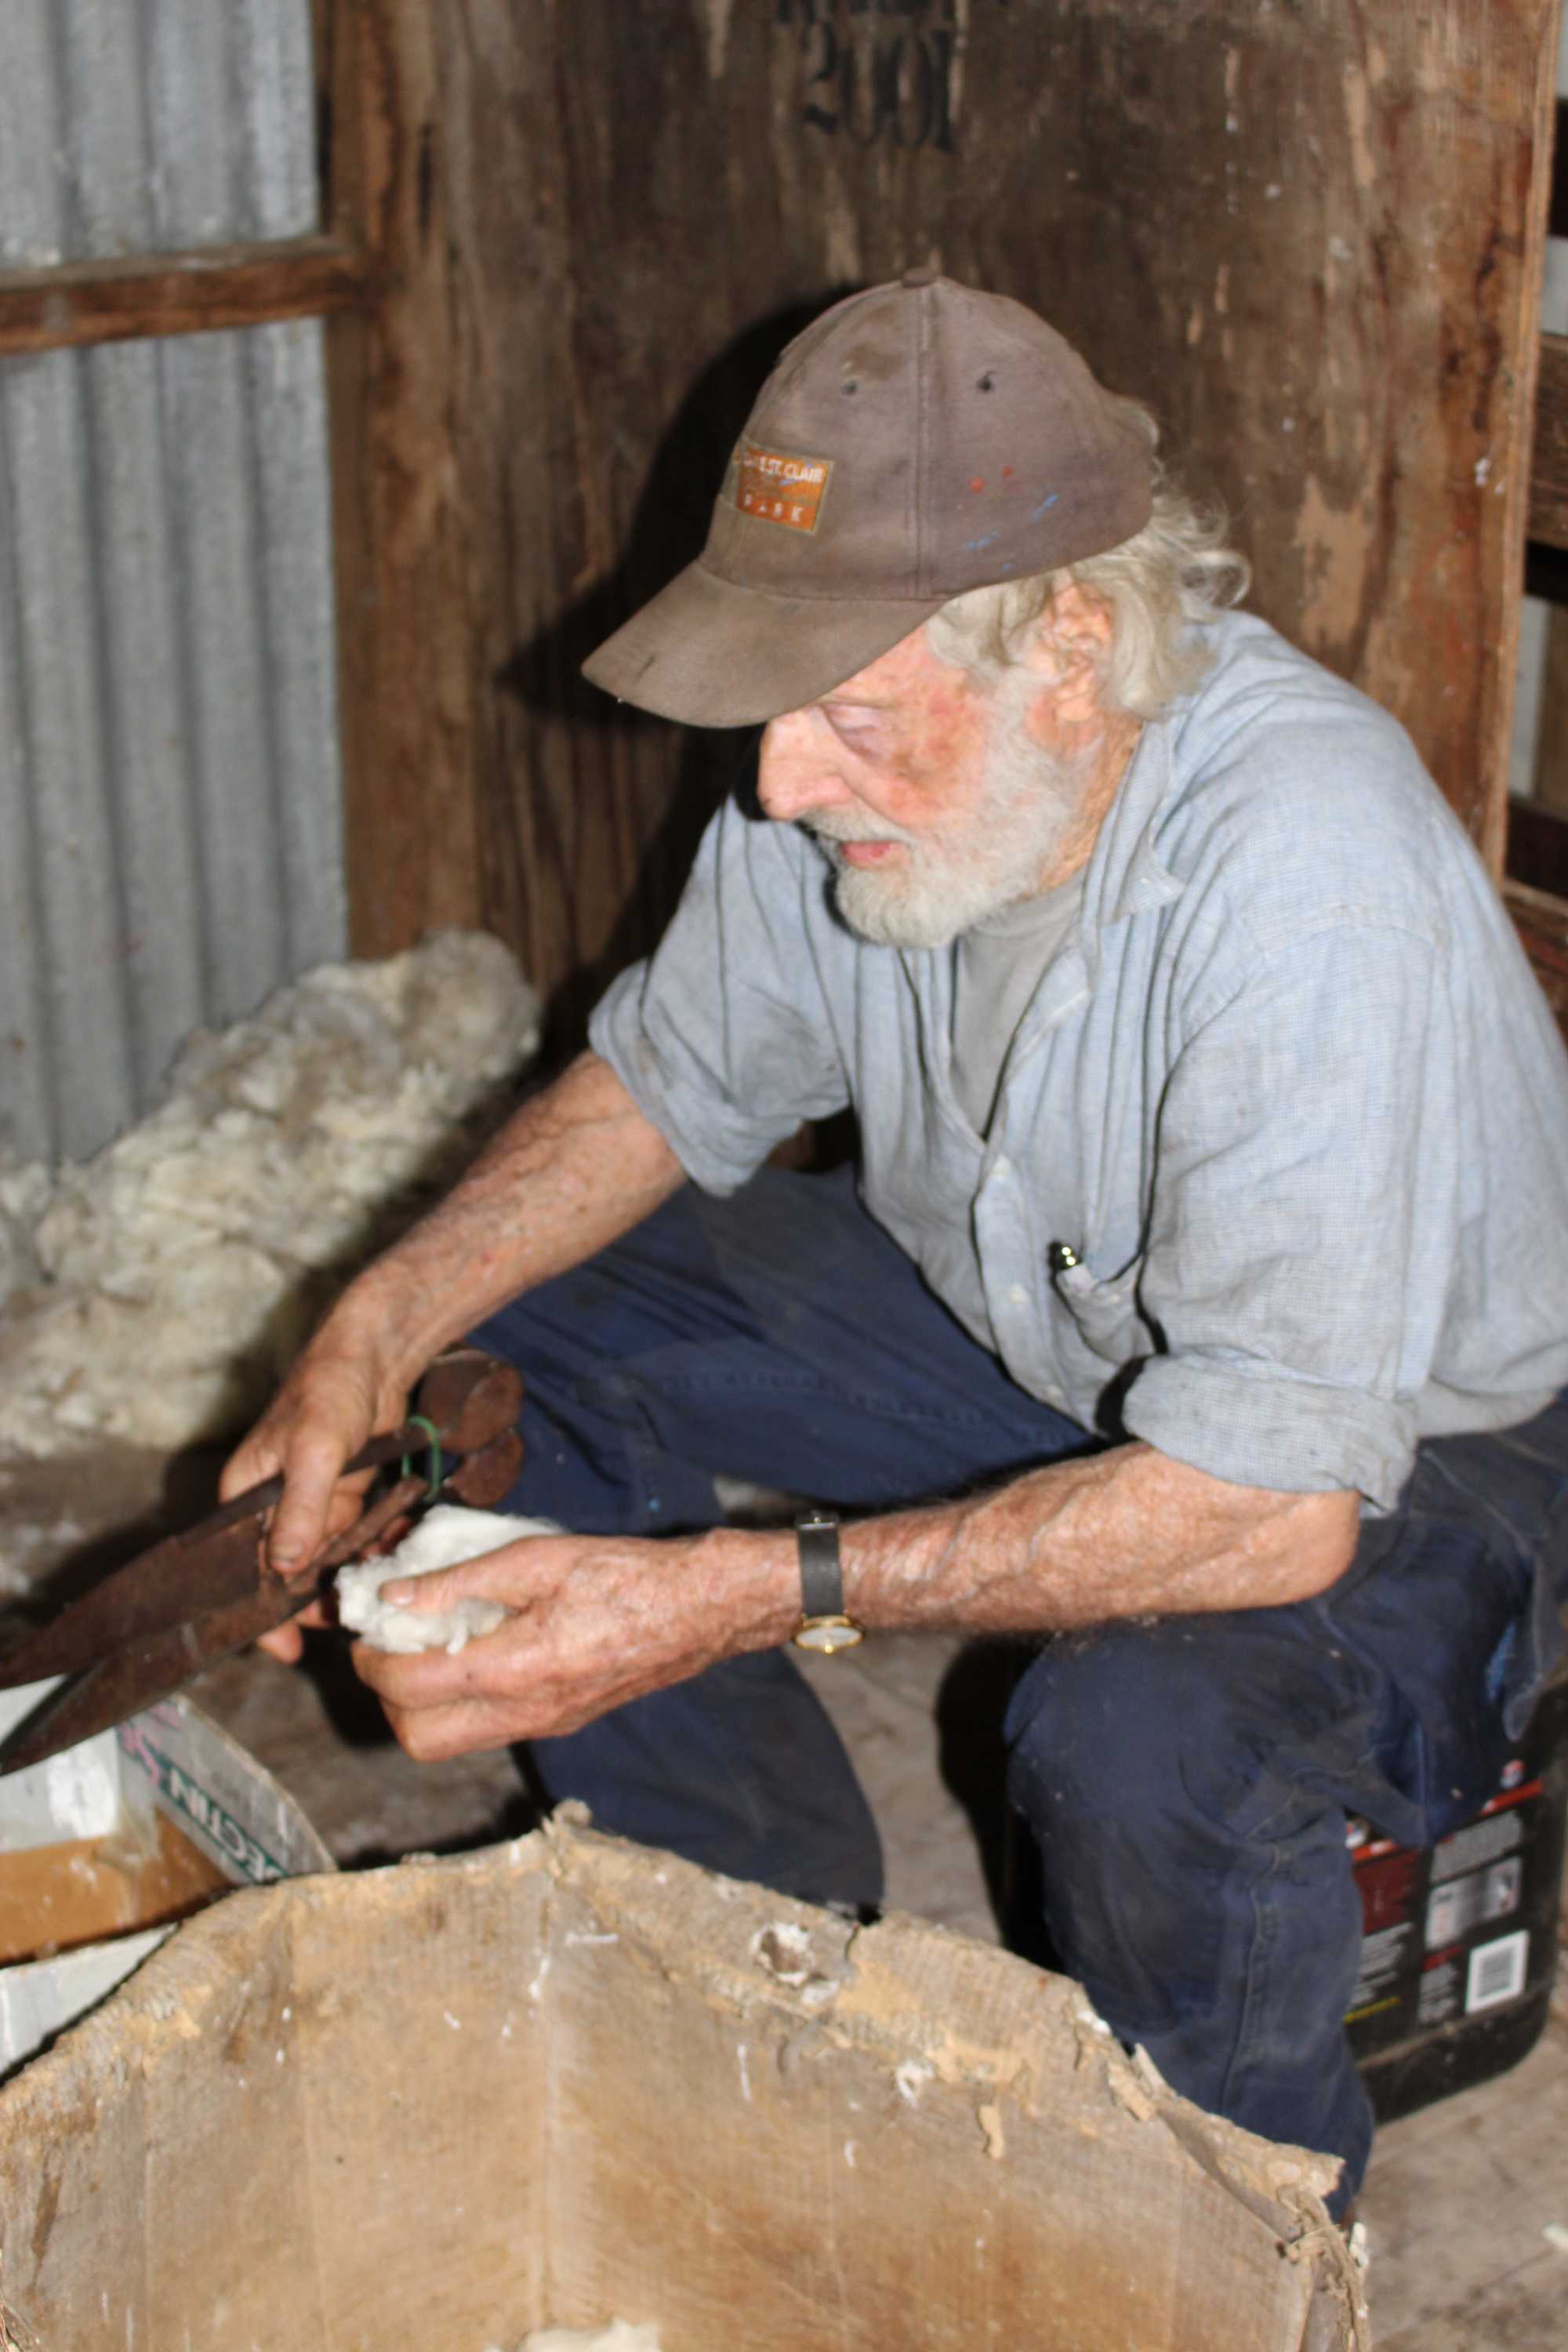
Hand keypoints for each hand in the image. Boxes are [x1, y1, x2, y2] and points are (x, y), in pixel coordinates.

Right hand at [220, 1334, 409, 1661]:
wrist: (373, 1355)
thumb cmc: (329, 1392)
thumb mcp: (315, 1450)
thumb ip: (303, 1507)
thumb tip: (286, 1568)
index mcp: (243, 1497)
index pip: (242, 1569)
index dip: (261, 1612)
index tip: (287, 1651)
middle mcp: (270, 1508)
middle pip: (283, 1574)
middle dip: (311, 1604)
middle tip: (348, 1626)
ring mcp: (309, 1505)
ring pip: (322, 1562)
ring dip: (346, 1580)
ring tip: (377, 1601)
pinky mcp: (343, 1499)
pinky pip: (352, 1539)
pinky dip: (370, 1551)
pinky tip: (394, 1560)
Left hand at [350, 1525, 790, 1759]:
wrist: (698, 1609)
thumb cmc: (624, 1574)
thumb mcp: (537, 1558)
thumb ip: (460, 1580)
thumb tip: (394, 1597)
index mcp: (515, 1668)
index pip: (410, 1686)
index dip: (372, 1658)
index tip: (367, 1629)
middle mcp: (525, 1712)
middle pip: (420, 1740)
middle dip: (388, 1698)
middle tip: (390, 1648)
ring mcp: (544, 1724)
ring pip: (451, 1743)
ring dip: (421, 1704)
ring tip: (428, 1646)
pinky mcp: (559, 1722)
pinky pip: (487, 1729)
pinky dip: (460, 1701)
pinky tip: (472, 1651)